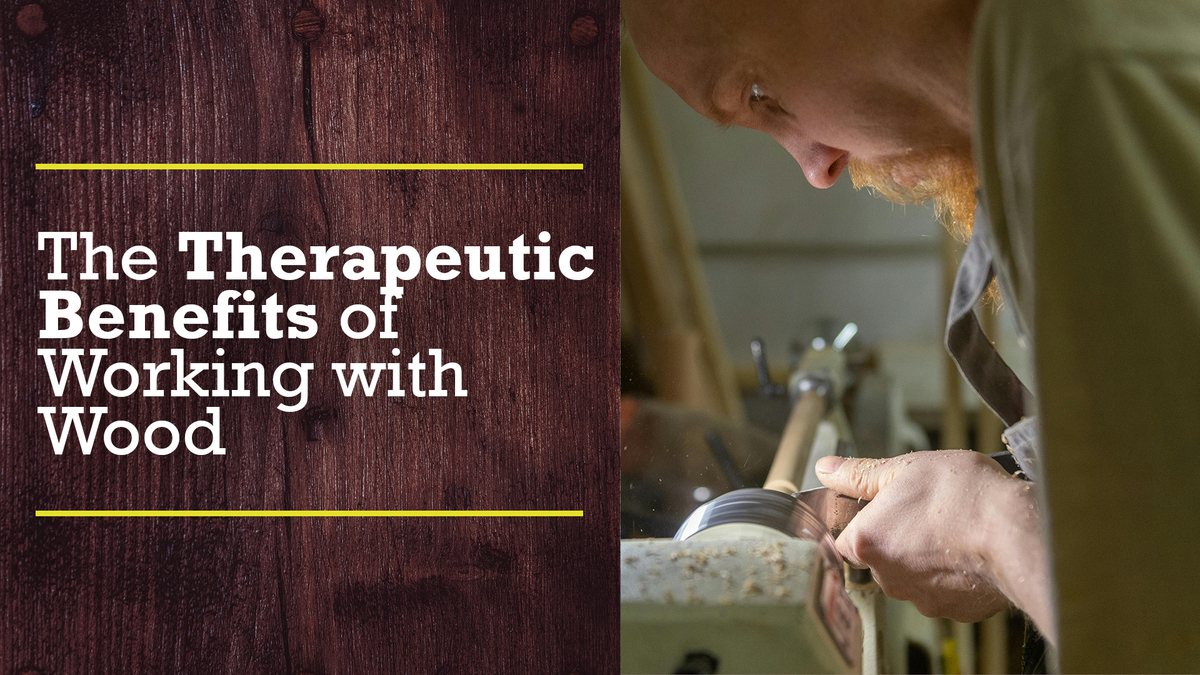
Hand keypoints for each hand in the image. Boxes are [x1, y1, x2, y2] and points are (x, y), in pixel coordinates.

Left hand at [816, 450, 1051, 633]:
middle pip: (880, 559)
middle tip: (925, 513)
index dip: (863, 522)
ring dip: (926, 557)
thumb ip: (859, 473)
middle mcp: (889, 578)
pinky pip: (946, 590)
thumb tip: (826, 468)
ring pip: (913, 576)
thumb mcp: (905, 468)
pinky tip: (970, 551)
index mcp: (867, 543)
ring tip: (952, 529)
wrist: (1016, 533)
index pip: (845, 539)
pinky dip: (954, 574)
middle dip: (897, 538)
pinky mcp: (956, 611)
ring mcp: (923, 599)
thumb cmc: (962, 496)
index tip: (883, 510)